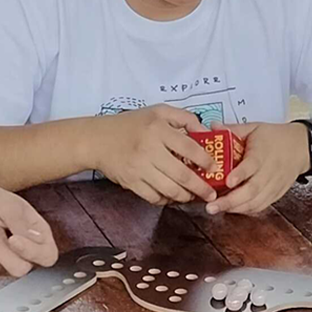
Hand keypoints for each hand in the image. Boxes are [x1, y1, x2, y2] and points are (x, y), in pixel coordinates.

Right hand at [90, 105, 218, 205]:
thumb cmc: (130, 125)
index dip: (205, 161)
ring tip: (193, 196)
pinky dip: (166, 200)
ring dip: (185, 197)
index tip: (214, 168)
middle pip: (182, 175)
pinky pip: (154, 197)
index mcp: (158, 129)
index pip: (189, 147)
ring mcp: (139, 168)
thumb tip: (205, 131)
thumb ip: (183, 117)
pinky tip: (172, 197)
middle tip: (211, 194)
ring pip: (169, 190)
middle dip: (201, 187)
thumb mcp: (158, 111)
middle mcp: (149, 149)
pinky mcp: (131, 182)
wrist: (97, 139)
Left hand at [207, 121, 308, 214]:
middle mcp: (269, 171)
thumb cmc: (276, 138)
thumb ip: (233, 130)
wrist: (301, 147)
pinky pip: (260, 206)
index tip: (227, 181)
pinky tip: (232, 209)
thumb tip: (212, 128)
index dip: (239, 175)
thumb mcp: (254, 128)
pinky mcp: (276, 194)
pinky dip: (246, 210)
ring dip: (235, 208)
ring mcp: (274, 185)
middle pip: (251, 190)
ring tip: (217, 209)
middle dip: (230, 201)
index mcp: (262, 153)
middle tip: (212, 206)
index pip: (251, 165)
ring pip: (255, 202)